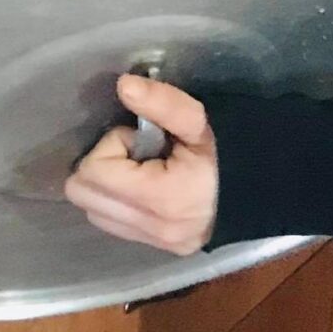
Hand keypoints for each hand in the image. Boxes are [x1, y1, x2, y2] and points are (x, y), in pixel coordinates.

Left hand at [63, 74, 219, 256]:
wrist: (251, 197)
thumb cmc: (222, 156)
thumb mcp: (198, 124)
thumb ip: (163, 103)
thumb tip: (124, 85)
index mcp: (161, 199)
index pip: (95, 169)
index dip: (112, 146)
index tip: (140, 140)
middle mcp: (151, 228)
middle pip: (81, 192)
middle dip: (101, 164)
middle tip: (134, 155)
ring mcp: (149, 242)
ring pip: (89, 208)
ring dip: (104, 184)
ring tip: (137, 172)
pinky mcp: (149, 246)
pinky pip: (105, 221)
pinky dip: (111, 201)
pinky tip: (138, 188)